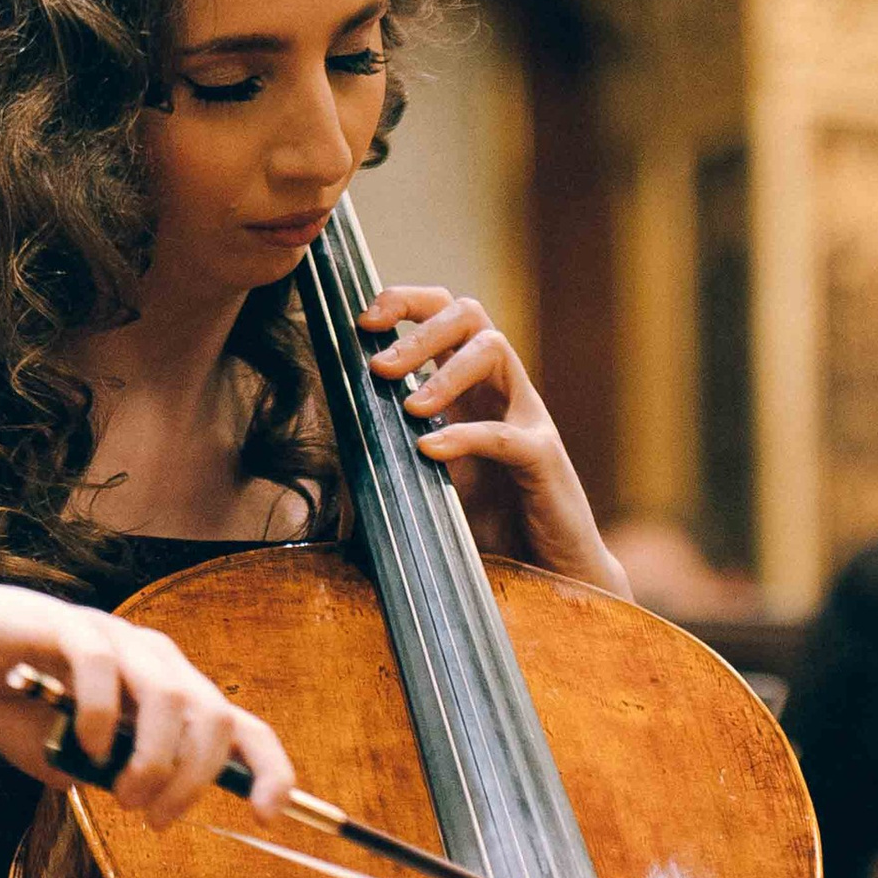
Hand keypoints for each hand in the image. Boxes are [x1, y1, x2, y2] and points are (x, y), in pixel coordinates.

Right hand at [0, 564, 294, 827]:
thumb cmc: (19, 699)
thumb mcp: (72, 758)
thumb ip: (109, 777)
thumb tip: (143, 800)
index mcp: (169, 691)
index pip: (241, 726)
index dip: (268, 767)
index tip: (269, 812)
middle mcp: (157, 661)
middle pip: (216, 717)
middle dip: (194, 779)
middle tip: (155, 817)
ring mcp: (119, 638)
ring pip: (170, 697)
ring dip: (154, 759)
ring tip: (122, 793)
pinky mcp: (73, 626)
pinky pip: (105, 668)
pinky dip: (100, 716)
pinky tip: (82, 744)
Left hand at [358, 290, 626, 592]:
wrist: (548, 574)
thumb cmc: (486, 528)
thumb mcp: (424, 485)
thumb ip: (385, 465)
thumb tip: (329, 460)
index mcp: (469, 387)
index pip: (442, 314)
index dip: (404, 302)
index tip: (361, 323)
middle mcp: (499, 390)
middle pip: (469, 314)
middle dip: (418, 329)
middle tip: (378, 367)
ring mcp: (526, 418)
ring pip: (495, 349)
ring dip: (445, 371)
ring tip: (409, 407)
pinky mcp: (543, 459)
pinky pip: (507, 433)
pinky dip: (465, 436)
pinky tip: (430, 452)